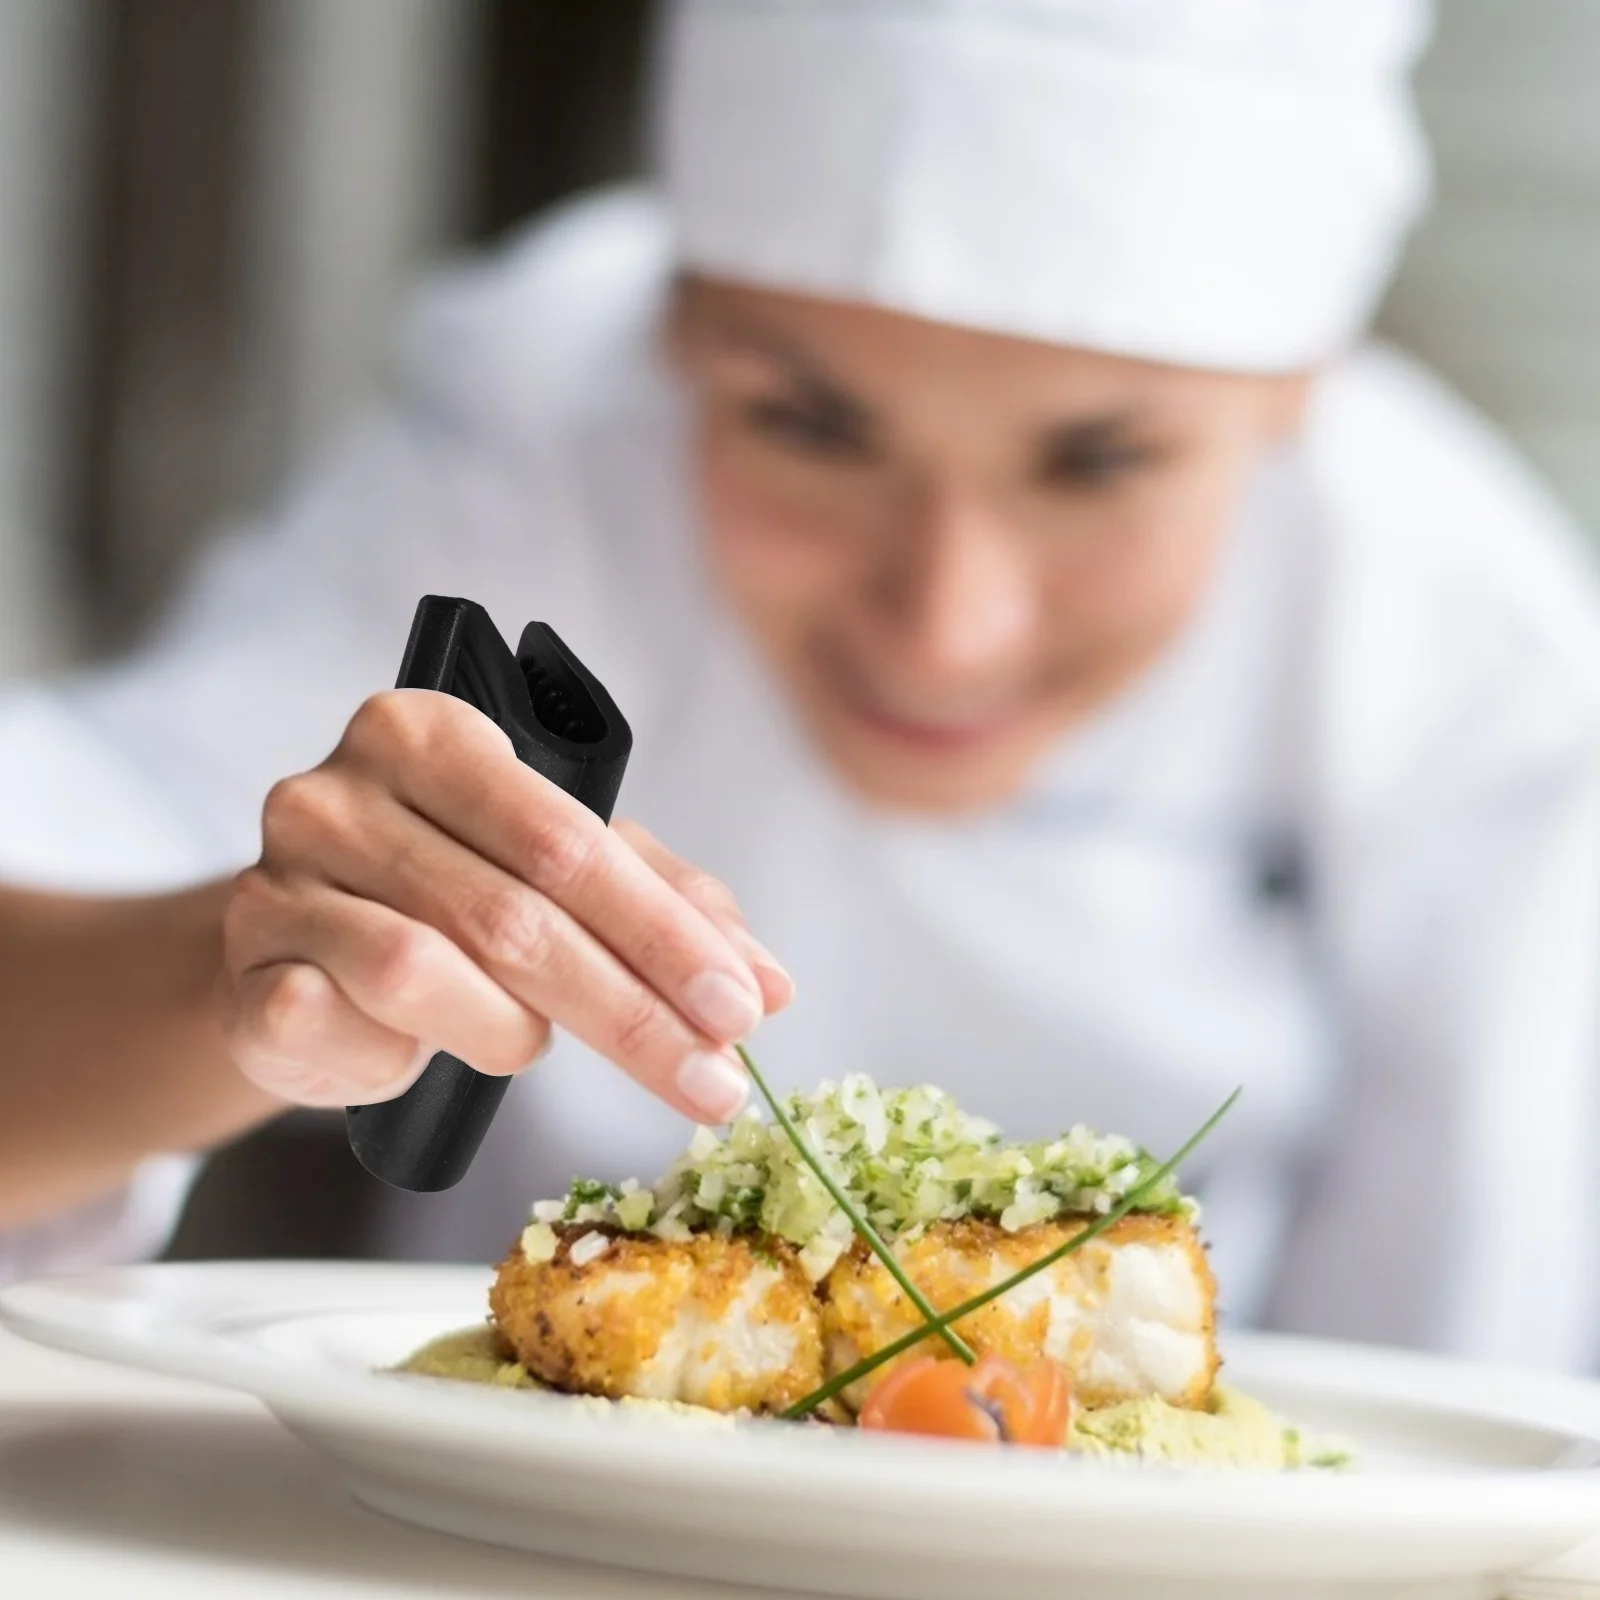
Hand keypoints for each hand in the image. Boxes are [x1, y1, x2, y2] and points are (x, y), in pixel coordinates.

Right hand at [221, 690, 792, 1122]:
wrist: (303, 946)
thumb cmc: (448, 894)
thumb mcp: (562, 876)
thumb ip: (665, 908)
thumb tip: (771, 984)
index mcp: (431, 733)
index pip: (571, 842)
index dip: (666, 937)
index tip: (744, 1013)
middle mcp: (339, 791)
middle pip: (514, 917)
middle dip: (632, 1014)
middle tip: (712, 1083)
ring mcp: (275, 880)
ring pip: (425, 973)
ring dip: (508, 1033)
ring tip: (528, 1043)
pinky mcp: (242, 972)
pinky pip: (333, 1028)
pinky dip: (400, 1056)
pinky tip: (418, 1057)